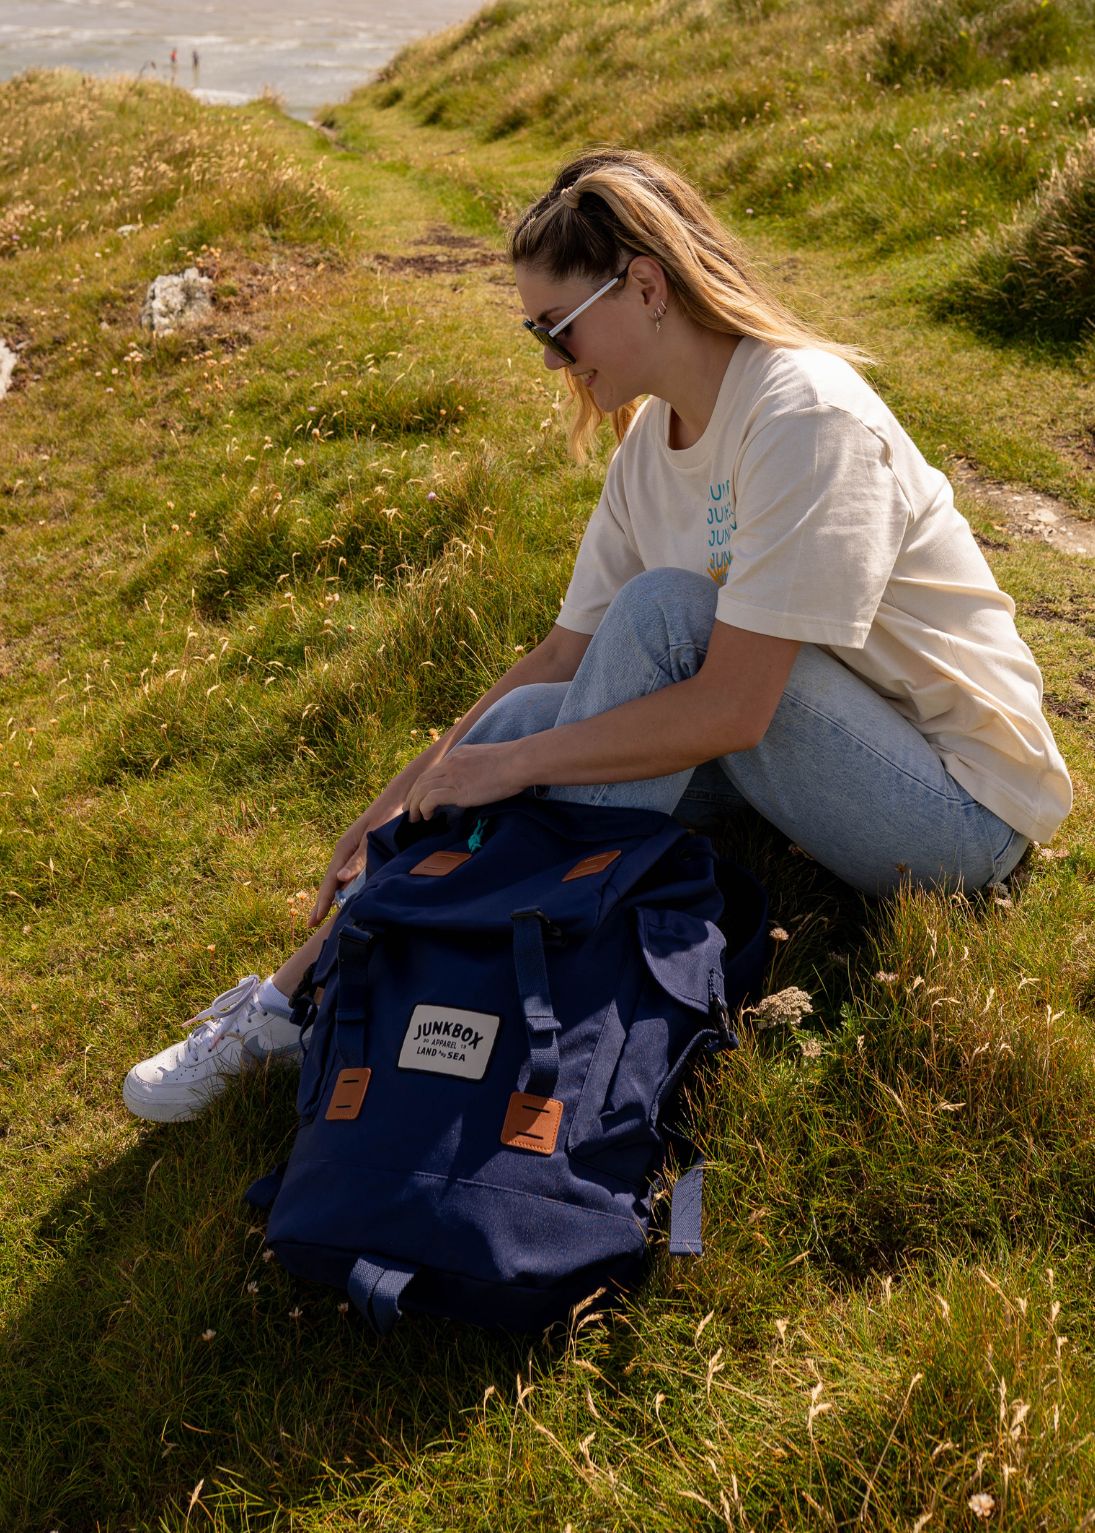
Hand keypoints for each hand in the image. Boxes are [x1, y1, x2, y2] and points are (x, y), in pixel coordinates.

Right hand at [308, 791, 403, 927]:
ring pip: (340, 879)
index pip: (329, 881)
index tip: (312, 921)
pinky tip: (347, 896)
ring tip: (326, 915)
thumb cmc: (388, 815)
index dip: (321, 902)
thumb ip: (359, 858)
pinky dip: (345, 888)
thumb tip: (340, 880)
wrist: (401, 796)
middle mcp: (345, 851)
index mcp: (344, 848)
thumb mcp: (374, 837)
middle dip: (322, 902)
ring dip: (333, 897)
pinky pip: (349, 874)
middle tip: (312, 924)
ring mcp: (353, 851)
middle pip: (330, 882)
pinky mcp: (363, 851)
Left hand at [404, 742, 526, 822]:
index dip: (422, 785)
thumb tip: (475, 781)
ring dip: (414, 805)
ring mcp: (452, 776)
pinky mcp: (456, 790)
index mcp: (458, 755)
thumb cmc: (513, 763)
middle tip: (408, 810)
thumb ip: (477, 768)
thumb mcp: (488, 760)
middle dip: (412, 795)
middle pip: (422, 780)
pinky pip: (430, 799)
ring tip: (413, 818)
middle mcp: (451, 763)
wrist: (517, 762)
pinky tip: (427, 816)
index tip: (420, 796)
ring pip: (422, 790)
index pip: (433, 771)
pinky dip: (424, 808)